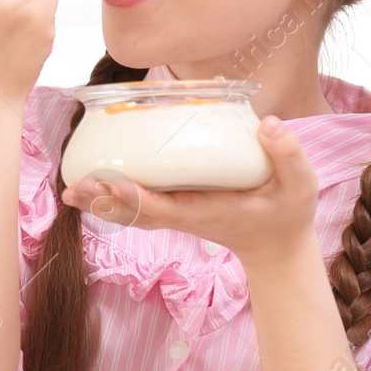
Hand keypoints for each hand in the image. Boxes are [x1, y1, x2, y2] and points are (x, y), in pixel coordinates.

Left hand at [58, 115, 321, 272]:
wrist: (279, 247)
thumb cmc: (288, 214)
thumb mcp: (300, 186)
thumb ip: (288, 155)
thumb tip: (268, 123)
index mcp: (209, 211)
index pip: (165, 207)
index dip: (136, 198)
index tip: (113, 185)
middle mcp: (186, 216)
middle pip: (136, 212)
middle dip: (105, 201)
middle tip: (74, 188)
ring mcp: (178, 214)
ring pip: (131, 211)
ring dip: (100, 202)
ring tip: (70, 190)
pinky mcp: (176, 209)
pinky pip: (137, 205)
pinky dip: (112, 197)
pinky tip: (90, 185)